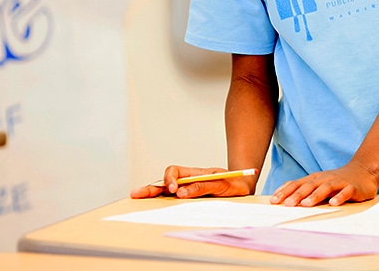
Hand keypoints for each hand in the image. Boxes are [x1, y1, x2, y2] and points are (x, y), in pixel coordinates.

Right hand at [129, 165, 254, 198]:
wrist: (243, 188)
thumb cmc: (233, 182)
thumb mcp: (221, 183)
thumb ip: (202, 186)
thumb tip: (181, 192)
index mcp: (194, 173)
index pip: (174, 171)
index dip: (170, 179)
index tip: (174, 190)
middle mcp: (187, 181)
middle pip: (164, 182)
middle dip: (150, 188)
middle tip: (136, 194)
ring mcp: (186, 191)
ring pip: (164, 192)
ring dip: (151, 195)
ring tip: (136, 198)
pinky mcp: (188, 201)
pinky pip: (171, 201)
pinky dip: (159, 203)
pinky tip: (149, 206)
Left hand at [269, 162, 378, 206]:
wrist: (363, 170)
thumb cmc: (337, 180)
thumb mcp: (318, 182)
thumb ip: (302, 188)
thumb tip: (280, 195)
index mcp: (315, 179)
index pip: (297, 184)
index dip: (285, 191)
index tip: (274, 201)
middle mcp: (325, 179)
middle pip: (309, 186)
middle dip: (297, 195)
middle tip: (286, 204)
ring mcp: (339, 182)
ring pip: (326, 188)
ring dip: (315, 196)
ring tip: (306, 204)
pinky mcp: (352, 187)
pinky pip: (345, 192)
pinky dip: (339, 197)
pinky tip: (334, 203)